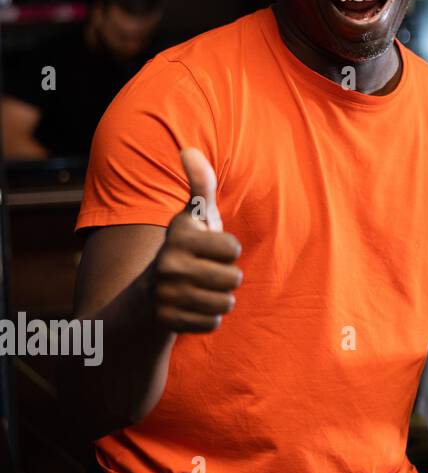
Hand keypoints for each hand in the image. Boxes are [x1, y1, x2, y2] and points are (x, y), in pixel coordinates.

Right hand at [146, 148, 242, 332]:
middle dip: (227, 276)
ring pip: (226, 302)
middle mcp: (168, 265)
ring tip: (200, 289)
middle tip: (205, 271)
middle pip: (234, 278)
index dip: (228, 249)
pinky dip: (208, 317)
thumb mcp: (194, 216)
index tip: (208, 247)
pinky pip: (213, 323)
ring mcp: (165, 296)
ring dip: (220, 298)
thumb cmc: (185, 247)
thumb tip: (188, 149)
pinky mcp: (168, 322)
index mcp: (178, 236)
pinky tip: (191, 307)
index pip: (233, 248)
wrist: (149, 294)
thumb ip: (201, 184)